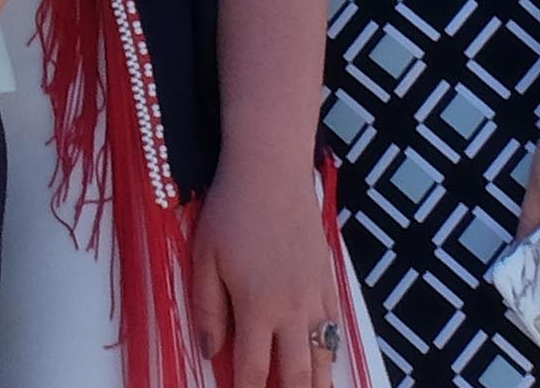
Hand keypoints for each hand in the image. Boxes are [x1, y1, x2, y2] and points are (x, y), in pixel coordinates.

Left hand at [190, 153, 347, 387]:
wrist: (272, 172)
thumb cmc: (230, 211)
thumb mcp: (204, 259)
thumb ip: (207, 310)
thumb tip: (211, 352)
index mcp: (258, 307)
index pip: (254, 370)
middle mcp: (293, 310)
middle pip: (299, 374)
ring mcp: (317, 297)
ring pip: (325, 357)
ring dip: (318, 382)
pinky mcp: (329, 281)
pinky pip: (335, 329)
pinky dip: (330, 351)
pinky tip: (323, 359)